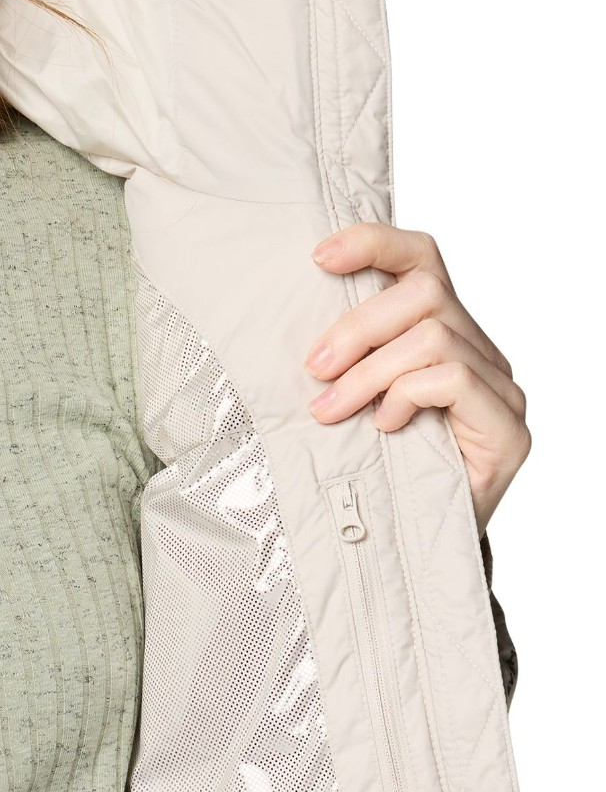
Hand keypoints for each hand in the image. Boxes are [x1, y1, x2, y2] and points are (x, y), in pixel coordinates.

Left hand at [304, 222, 529, 535]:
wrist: (414, 548)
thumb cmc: (374, 467)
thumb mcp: (346, 398)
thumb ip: (341, 357)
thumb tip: (281, 324)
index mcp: (443, 330)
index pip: (422, 258)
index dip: (374, 242)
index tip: (318, 257)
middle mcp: (482, 350)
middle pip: (424, 291)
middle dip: (358, 325)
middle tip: (314, 368)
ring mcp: (502, 388)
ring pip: (433, 336)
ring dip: (368, 372)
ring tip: (330, 411)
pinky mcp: (510, 428)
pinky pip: (454, 379)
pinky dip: (406, 396)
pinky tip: (383, 427)